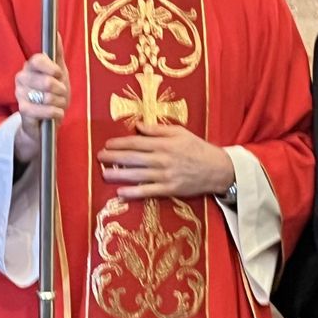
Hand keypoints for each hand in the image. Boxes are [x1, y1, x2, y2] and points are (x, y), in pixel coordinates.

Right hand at [14, 52, 68, 162]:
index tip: (59, 73)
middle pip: (45, 80)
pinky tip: (56, 113)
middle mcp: (21, 78)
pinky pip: (42, 110)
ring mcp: (20, 94)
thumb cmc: (53, 95)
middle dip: (60, 90)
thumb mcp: (60, 73)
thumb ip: (58, 54)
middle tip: (61, 93)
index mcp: (30, 67)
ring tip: (58, 104)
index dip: (50, 67)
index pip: (37, 60)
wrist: (45, 122)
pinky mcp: (22, 110)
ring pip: (45, 96)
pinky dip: (54, 112)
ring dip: (59, 102)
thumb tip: (57, 33)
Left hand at [98, 123, 234, 199]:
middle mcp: (162, 159)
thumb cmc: (198, 148)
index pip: (137, 142)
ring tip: (103, 173)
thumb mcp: (180, 132)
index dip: (120, 143)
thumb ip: (158, 130)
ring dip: (118, 174)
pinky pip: (148, 191)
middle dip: (114, 157)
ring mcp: (165, 176)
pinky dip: (134, 192)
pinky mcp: (170, 189)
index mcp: (164, 144)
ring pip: (137, 175)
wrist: (217, 169)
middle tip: (99, 157)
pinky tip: (120, 192)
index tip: (107, 143)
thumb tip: (138, 125)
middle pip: (133, 158)